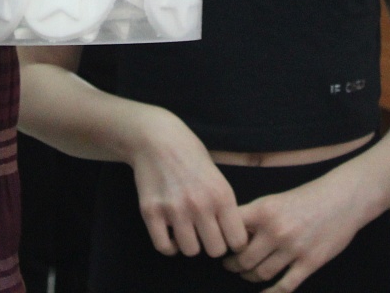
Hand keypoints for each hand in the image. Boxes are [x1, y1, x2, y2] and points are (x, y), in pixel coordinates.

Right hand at [127, 108, 247, 258]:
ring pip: (190, 251)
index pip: (238, 241)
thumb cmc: (190, 155)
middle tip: (206, 234)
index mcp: (221, 195)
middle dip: (212, 244)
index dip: (234, 242)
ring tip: (187, 230)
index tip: (227, 237)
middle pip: (215, 250)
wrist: (156, 138)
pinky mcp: (151, 212)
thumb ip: (225, 205)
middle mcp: (200, 205)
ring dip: (190, 244)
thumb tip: (234, 237)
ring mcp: (174, 210)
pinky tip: (171, 234)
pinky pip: (163, 247)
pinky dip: (169, 246)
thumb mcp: (218, 176)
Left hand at [222, 172, 368, 291]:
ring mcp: (293, 248)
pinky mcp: (310, 262)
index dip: (223, 243)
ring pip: (261, 274)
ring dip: (249, 277)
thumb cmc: (306, 198)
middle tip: (229, 266)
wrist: (341, 199)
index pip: (232, 232)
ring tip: (246, 274)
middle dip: (233, 265)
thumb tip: (232, 237)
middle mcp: (275, 230)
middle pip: (243, 259)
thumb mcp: (275, 200)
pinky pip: (284, 286)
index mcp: (263, 210)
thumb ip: (254, 217)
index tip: (220, 247)